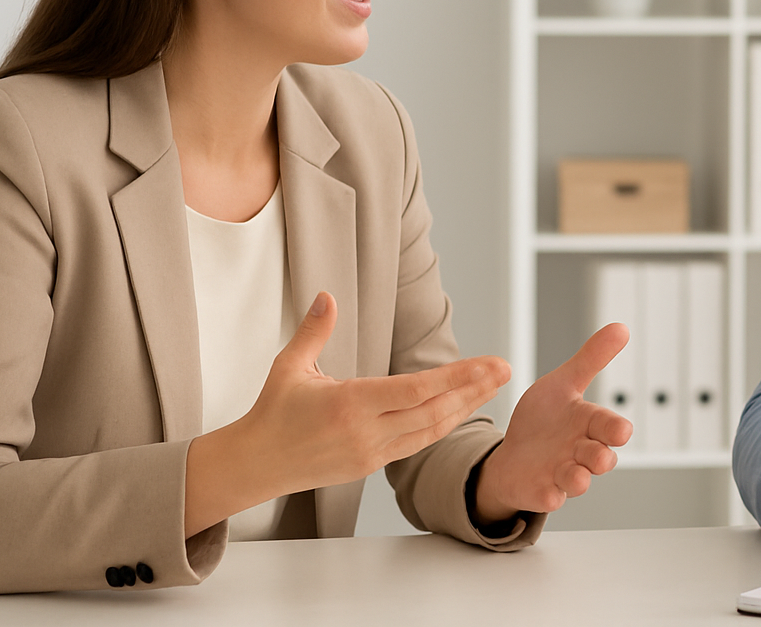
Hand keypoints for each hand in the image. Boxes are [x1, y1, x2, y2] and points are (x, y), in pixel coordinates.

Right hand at [185, 292, 508, 535]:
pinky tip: (461, 409)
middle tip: (506, 368)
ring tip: (493, 386)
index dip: (456, 377)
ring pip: (431, 430)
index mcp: (349, 405)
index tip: (488, 364)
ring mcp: (371, 453)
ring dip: (465, 407)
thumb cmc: (272, 413)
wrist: (254, 465)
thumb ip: (314, 330)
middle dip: (475, 389)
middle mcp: (366, 432)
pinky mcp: (370, 465)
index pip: (416, 390)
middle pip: (434, 410)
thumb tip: (327, 295)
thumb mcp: (290, 366)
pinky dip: (443, 425)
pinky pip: (416, 444)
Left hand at [473, 323, 633, 522]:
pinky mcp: (543, 491)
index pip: (610, 427)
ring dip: (579, 479)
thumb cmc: (545, 420)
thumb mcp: (563, 383)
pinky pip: (550, 498)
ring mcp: (562, 474)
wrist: (513, 454)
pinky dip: (551, 497)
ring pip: (578, 480)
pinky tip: (549, 493)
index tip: (621, 430)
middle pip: (599, 457)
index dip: (615, 429)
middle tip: (600, 457)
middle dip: (601, 457)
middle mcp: (580, 452)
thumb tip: (622, 328)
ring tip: (577, 477)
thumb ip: (591, 359)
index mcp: (588, 424)